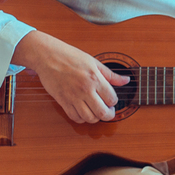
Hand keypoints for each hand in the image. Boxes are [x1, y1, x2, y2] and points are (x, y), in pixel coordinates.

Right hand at [12, 31, 129, 122]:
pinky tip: (84, 112)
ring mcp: (73, 97)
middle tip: (108, 112)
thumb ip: (111, 75)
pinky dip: (81, 119)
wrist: (48, 56)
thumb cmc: (70, 56)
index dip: (114, 102)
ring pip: (89, 118)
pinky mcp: (63, 101)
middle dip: (109, 115)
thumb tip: (126, 80)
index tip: (111, 100)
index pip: (112, 99)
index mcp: (95, 78)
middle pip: (102, 112)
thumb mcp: (94, 62)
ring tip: (96, 112)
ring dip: (96, 118)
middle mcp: (85, 89)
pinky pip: (75, 117)